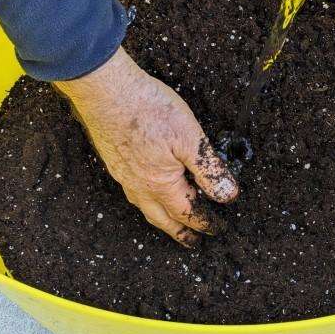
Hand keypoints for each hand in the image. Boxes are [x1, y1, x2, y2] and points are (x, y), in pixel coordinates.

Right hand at [55, 47, 237, 245]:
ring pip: (144, 206)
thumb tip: (227, 196)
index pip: (188, 212)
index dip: (205, 222)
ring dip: (160, 218)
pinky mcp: (113, 160)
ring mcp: (122, 174)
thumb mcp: (191, 138)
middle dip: (180, 232)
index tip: (217, 229)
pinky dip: (144, 199)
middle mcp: (139, 185)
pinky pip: (131, 191)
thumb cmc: (148, 109)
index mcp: (161, 184)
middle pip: (162, 218)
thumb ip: (210, 169)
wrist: (107, 91)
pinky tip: (146, 189)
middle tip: (192, 242)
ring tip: (170, 222)